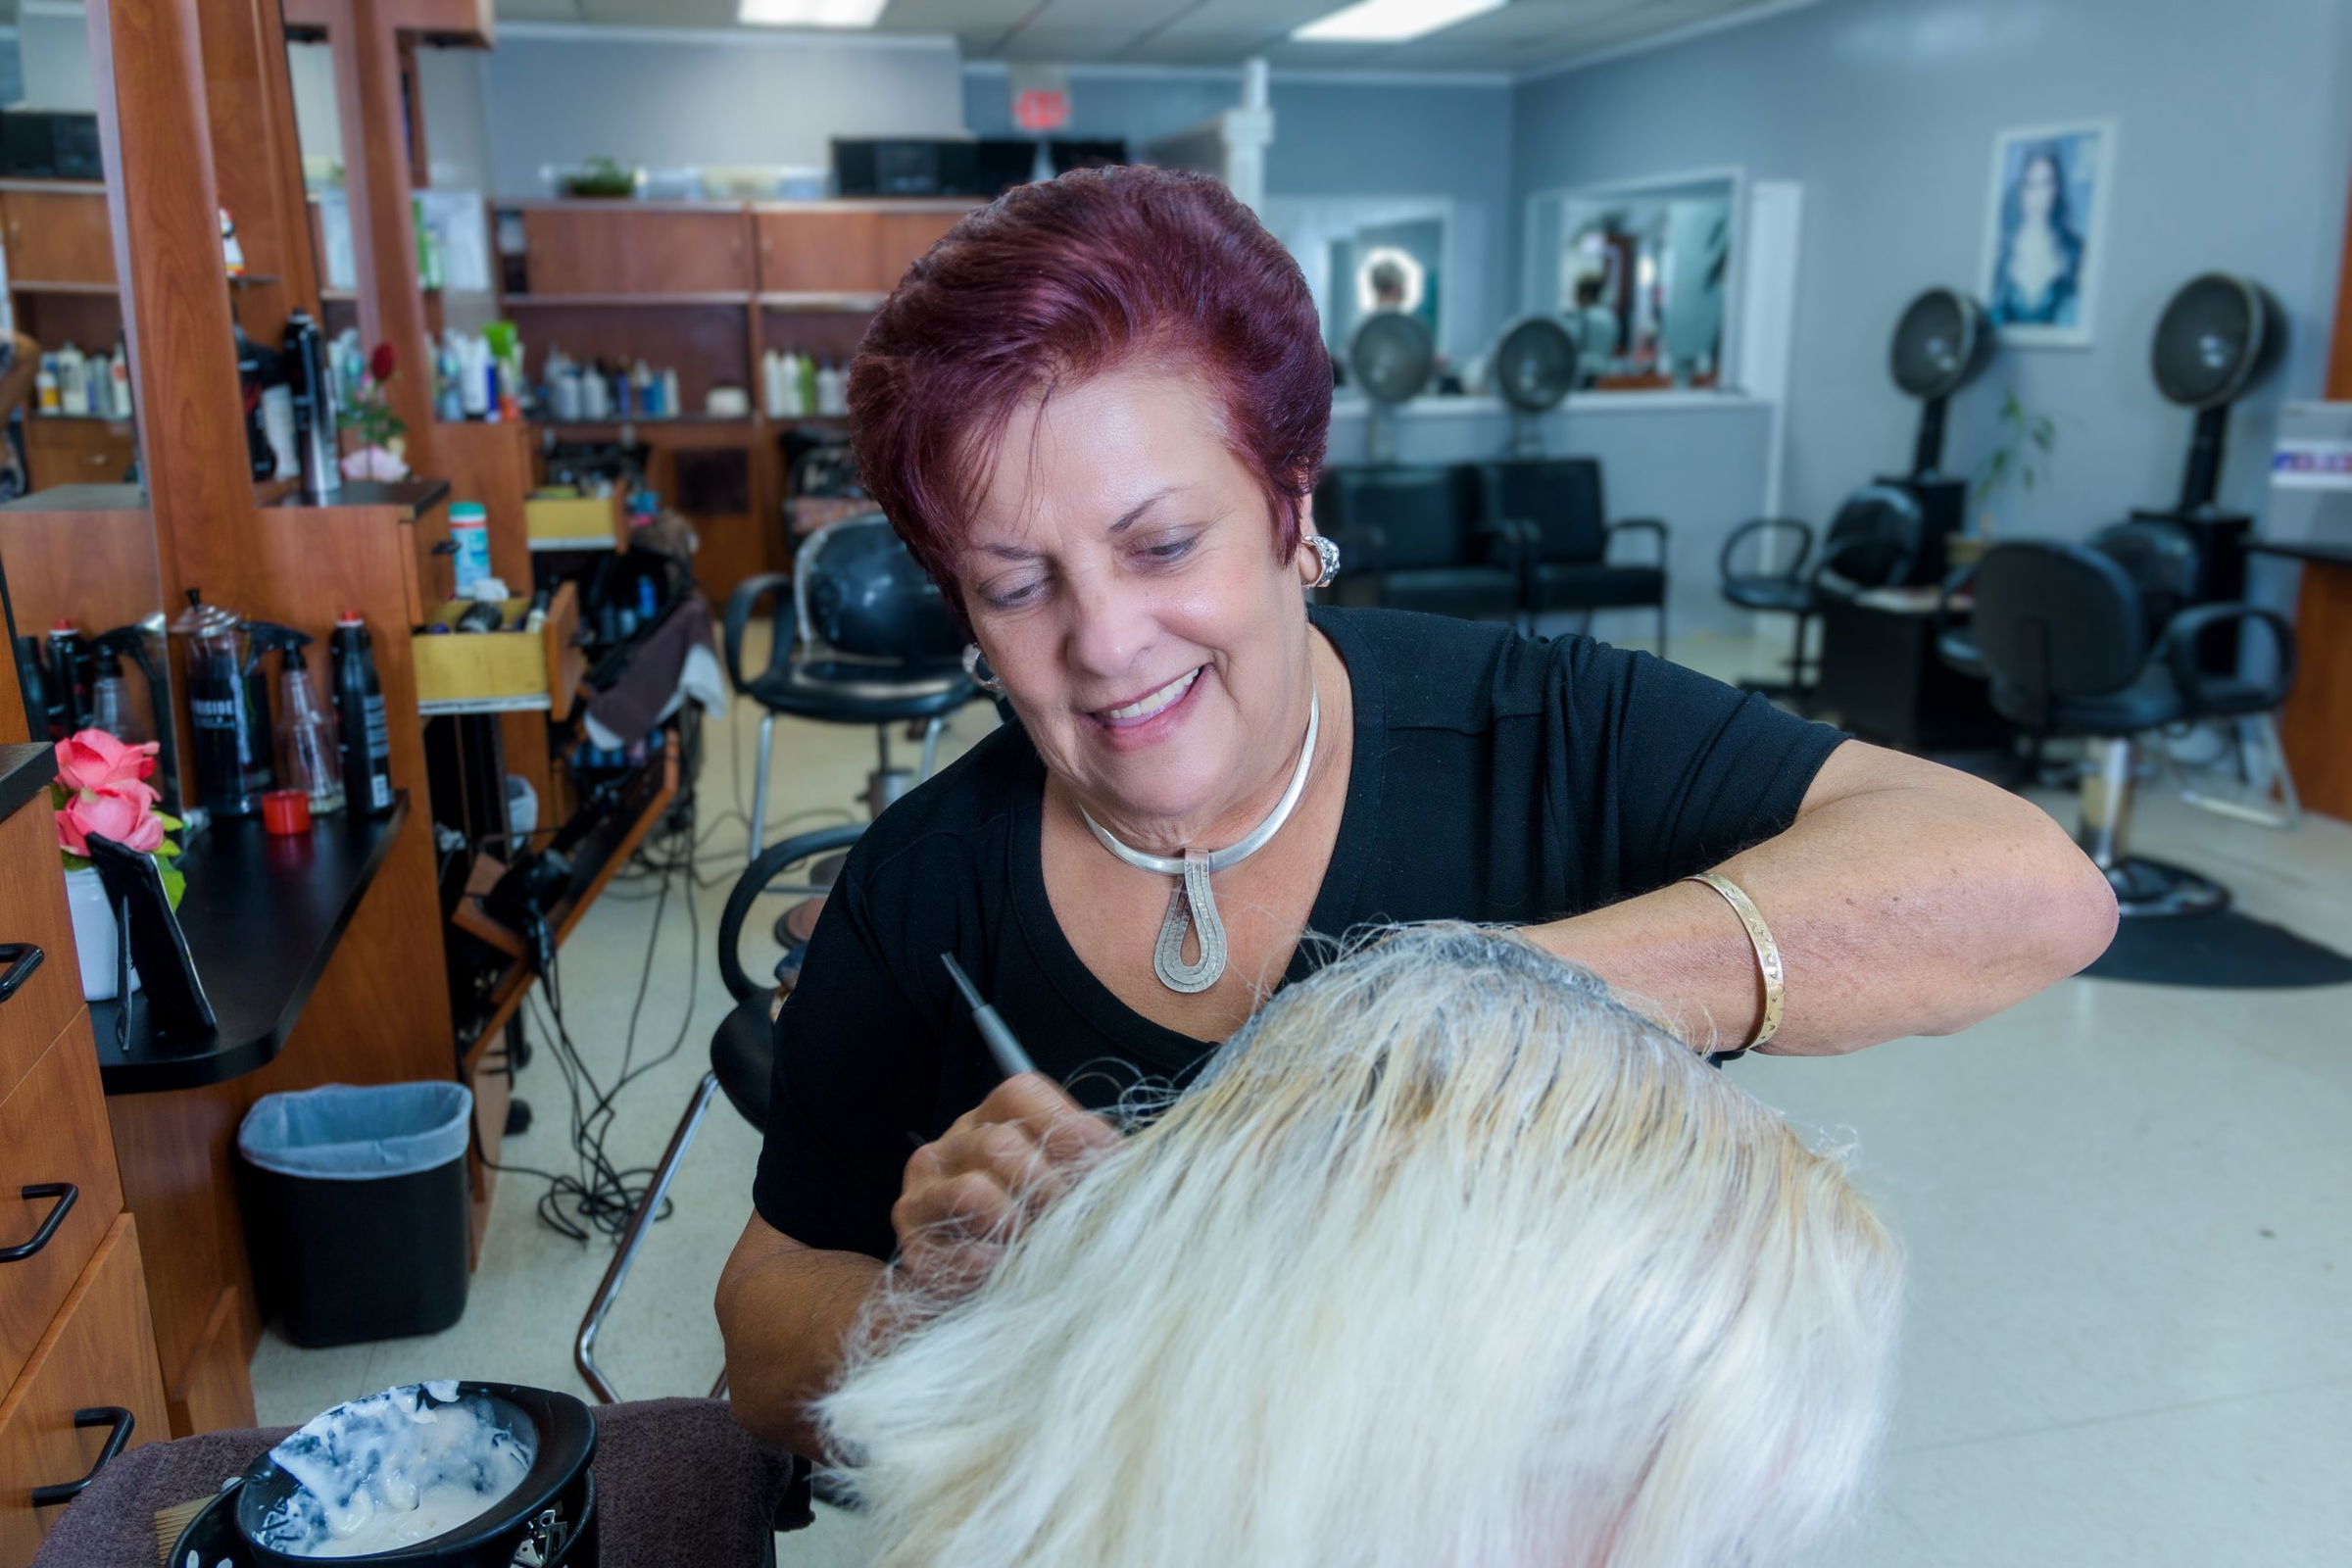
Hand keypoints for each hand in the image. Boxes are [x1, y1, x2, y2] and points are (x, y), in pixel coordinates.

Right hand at [892, 1074, 1117, 1296]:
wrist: (983, 1291)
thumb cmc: (1036, 1226)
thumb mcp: (1067, 1184)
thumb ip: (1092, 1164)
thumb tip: (1128, 1163)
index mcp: (992, 1119)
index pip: (1019, 1093)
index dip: (1064, 1125)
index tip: (1104, 1163)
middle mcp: (952, 1146)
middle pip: (999, 1143)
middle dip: (1049, 1188)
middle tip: (1074, 1220)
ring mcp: (924, 1194)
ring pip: (974, 1191)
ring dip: (1019, 1226)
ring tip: (1039, 1248)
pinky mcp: (914, 1246)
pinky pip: (955, 1251)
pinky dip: (993, 1266)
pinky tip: (1009, 1272)